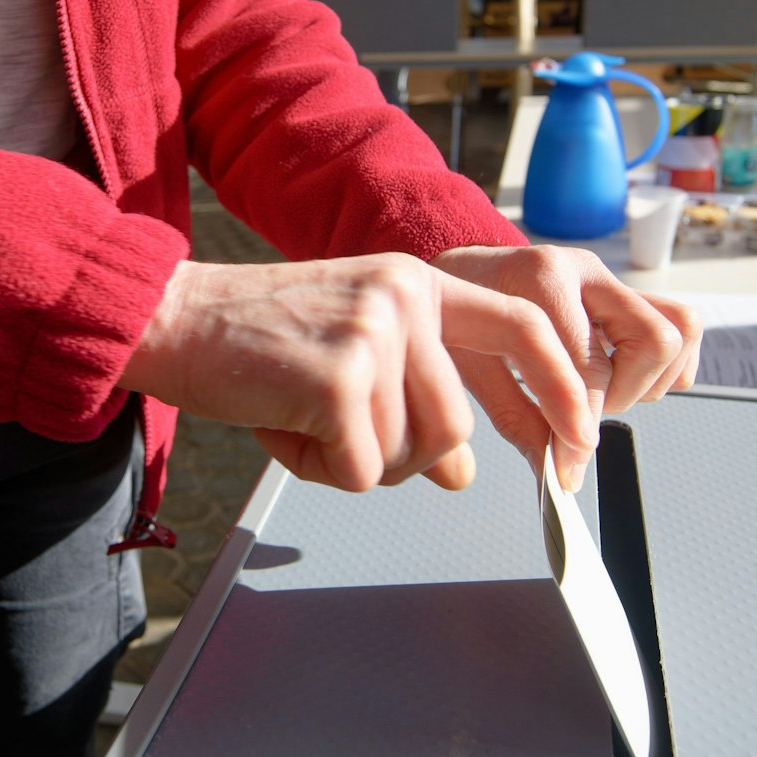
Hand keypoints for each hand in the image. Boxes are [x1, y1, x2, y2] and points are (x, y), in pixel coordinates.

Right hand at [118, 255, 593, 493]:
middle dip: (399, 456)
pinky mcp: (338, 379)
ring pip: (408, 455)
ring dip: (352, 461)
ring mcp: (374, 335)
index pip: (524, 327)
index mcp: (419, 282)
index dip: (561, 386)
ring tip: (299, 416)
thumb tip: (461, 474)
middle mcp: (405, 298)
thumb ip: (415, 397)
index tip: (581, 438)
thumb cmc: (256, 339)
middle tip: (335, 434)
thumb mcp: (353, 351)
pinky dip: (316, 469)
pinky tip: (279, 424)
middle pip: (453, 427)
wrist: (175, 320)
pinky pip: (358, 471)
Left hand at [428, 246, 700, 489]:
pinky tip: (620, 380)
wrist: (458, 272)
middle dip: (621, 397)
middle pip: (654, 341)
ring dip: (647, 380)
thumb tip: (556, 474)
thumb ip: (517, 419)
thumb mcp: (470, 366)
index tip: (568, 467)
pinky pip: (681, 324)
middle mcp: (584, 270)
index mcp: (540, 279)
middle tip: (578, 417)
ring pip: (679, 327)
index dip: (581, 428)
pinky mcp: (625, 290)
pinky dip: (664, 365)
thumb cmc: (458, 315)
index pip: (589, 368)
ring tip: (599, 396)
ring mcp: (609, 277)